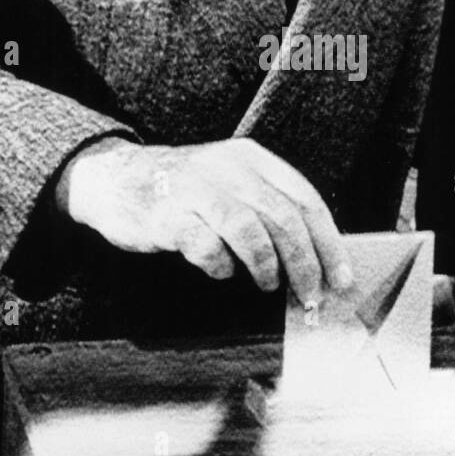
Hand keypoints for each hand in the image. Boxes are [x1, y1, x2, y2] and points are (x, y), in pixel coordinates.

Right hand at [56, 135, 352, 302]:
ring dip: (266, 266)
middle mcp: (228, 168)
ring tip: (269, 285)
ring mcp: (195, 189)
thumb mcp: (230, 183)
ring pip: (248, 229)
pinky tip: (222, 271)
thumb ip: (267, 211)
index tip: (339, 277)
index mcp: (251, 159)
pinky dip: (220, 266)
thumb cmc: (185, 191)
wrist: (114, 177)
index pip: (305, 199)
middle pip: (283, 218)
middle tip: (310, 296)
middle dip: (304, 264)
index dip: (328, 242)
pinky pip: (205, 246)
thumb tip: (314, 261)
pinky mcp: (167, 215)